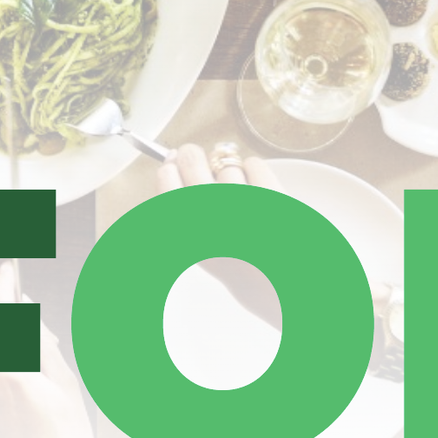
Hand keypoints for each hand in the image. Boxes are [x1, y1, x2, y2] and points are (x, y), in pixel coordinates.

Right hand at [154, 142, 285, 326]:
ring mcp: (240, 206)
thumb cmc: (230, 257)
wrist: (270, 281)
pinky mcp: (270, 199)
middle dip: (196, 156)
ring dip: (233, 174)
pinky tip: (258, 193)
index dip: (172, 166)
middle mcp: (209, 215)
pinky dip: (256, 173)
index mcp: (185, 229)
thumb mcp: (193, 240)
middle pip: (191, 158)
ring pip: (226, 163)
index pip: (167, 176)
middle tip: (206, 168)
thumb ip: (179, 205)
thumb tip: (172, 158)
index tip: (176, 164)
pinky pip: (254, 163)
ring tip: (241, 199)